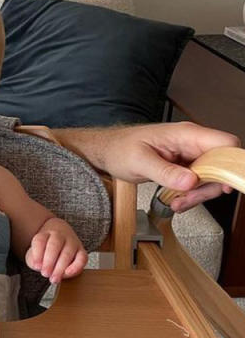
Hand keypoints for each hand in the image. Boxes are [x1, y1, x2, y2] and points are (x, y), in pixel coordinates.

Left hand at [26, 218, 87, 283]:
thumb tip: (38, 266)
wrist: (58, 239)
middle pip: (54, 245)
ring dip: (60, 267)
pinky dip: (76, 267)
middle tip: (45, 274)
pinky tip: (67, 273)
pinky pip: (82, 258)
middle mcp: (59, 235)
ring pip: (68, 252)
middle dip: (49, 261)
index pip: (40, 240)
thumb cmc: (44, 250)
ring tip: (54, 278)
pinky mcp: (81, 251)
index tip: (36, 266)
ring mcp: (72, 242)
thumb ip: (33, 260)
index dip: (37, 254)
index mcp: (45, 234)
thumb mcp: (33, 254)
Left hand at [86, 122, 238, 212]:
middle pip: (220, 165)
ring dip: (197, 195)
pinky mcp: (183, 167)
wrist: (106, 152)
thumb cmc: (119, 148)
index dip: (230, 164)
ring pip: (210, 177)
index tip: (223, 185)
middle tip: (188, 199)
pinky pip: (196, 183)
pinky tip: (175, 201)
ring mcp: (188, 155)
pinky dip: (189, 195)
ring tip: (176, 203)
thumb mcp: (139, 162)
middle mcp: (191, 143)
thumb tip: (190, 181)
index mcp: (185, 134)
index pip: (225, 143)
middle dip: (208, 187)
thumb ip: (165, 172)